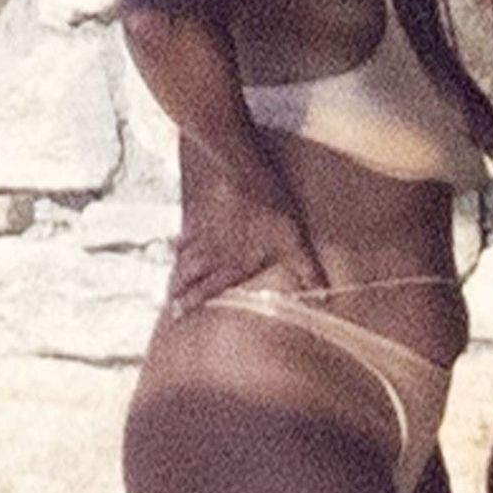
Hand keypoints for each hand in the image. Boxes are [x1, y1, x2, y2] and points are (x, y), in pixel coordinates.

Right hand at [168, 180, 321, 316]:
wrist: (244, 176)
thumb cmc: (271, 211)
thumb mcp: (293, 242)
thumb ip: (307, 269)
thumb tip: (324, 293)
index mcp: (232, 265)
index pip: (207, 290)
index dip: (191, 303)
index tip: (177, 315)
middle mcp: (213, 255)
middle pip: (188, 277)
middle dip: (177, 292)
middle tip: (168, 304)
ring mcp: (205, 235)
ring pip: (184, 259)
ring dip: (176, 272)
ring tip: (168, 285)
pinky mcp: (203, 216)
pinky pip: (186, 234)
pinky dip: (176, 243)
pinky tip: (171, 244)